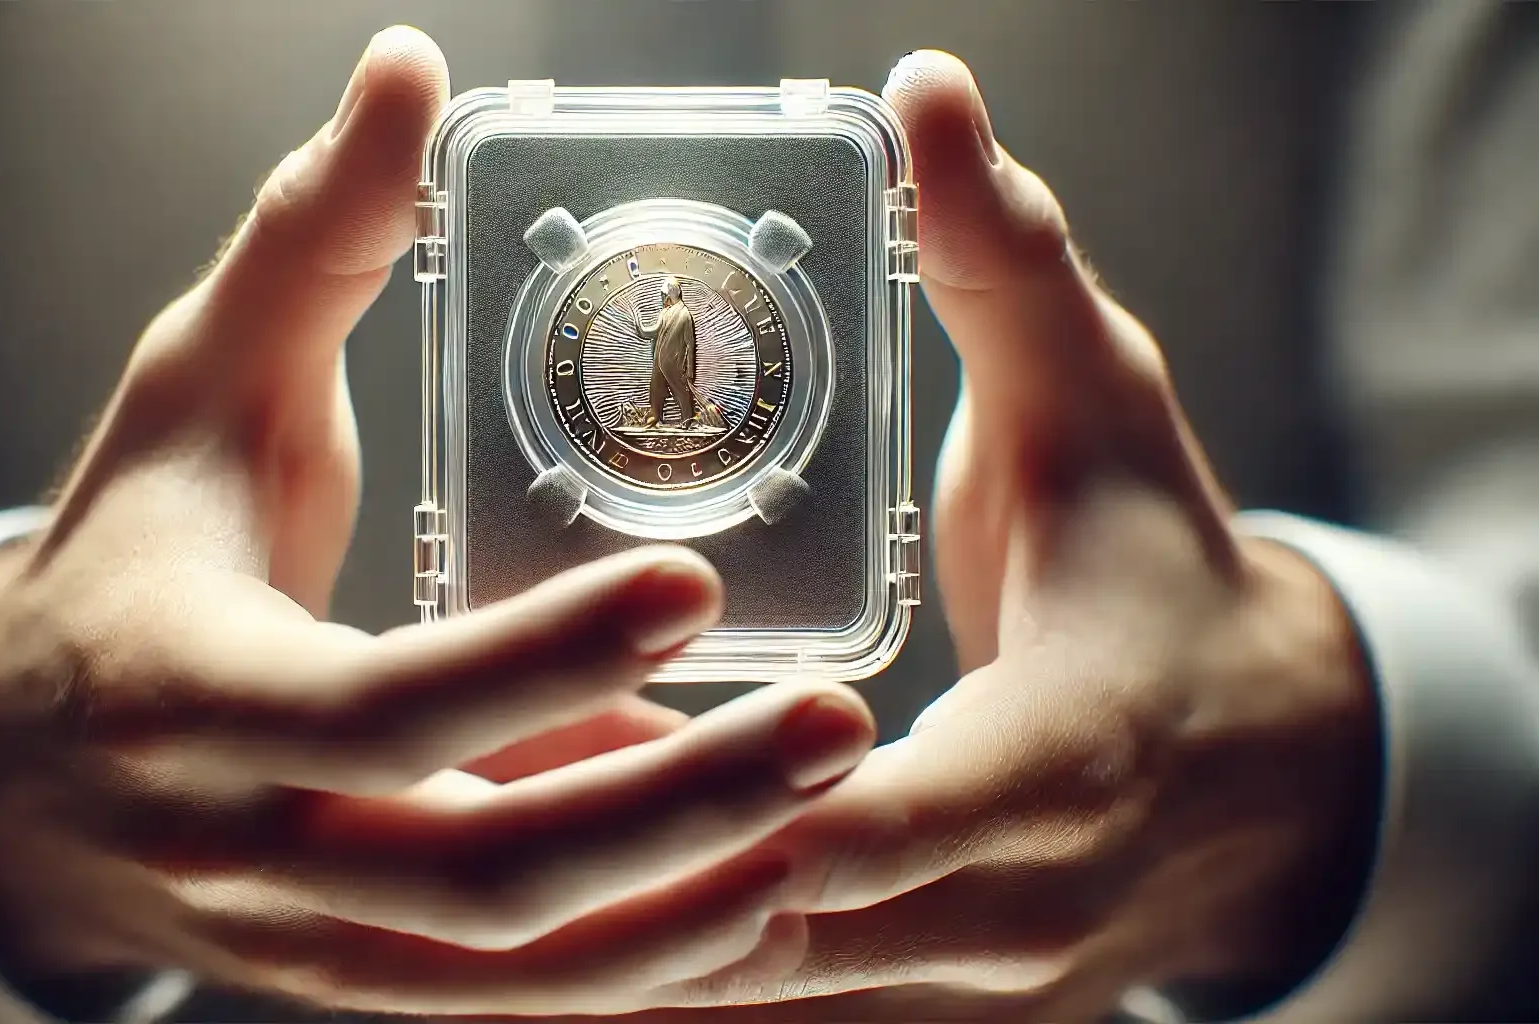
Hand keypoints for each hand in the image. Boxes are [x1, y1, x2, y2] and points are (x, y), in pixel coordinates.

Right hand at [0, 27, 875, 1017]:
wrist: (15, 775)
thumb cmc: (127, 553)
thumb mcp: (188, 391)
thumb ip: (305, 244)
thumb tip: (402, 73)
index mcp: (191, 691)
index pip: (372, 707)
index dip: (534, 663)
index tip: (692, 582)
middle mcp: (245, 844)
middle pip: (474, 871)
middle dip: (670, 809)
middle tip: (834, 722)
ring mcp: (306, 935)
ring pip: (509, 966)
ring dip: (682, 906)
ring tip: (830, 811)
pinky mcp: (358, 975)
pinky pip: (510, 1002)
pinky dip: (637, 961)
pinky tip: (754, 886)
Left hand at [493, 49, 1378, 1023]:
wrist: (1262, 753)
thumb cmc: (1167, 562)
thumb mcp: (1103, 403)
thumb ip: (1004, 265)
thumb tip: (930, 100)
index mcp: (1068, 755)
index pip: (893, 817)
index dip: (741, 786)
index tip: (592, 723)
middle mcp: (1020, 896)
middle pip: (796, 922)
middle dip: (637, 851)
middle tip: (477, 763)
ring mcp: (975, 972)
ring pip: (768, 979)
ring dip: (634, 910)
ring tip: (487, 817)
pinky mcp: (931, 990)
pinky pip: (778, 993)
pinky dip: (673, 942)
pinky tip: (573, 864)